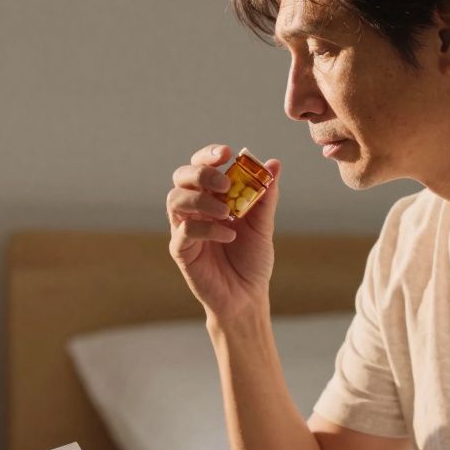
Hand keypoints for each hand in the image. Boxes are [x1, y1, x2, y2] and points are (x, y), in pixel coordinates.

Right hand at [166, 145, 281, 322]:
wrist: (247, 296)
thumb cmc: (252, 259)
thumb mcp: (263, 224)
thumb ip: (265, 195)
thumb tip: (274, 164)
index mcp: (211, 197)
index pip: (201, 166)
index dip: (208, 155)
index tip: (227, 153)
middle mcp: (194, 209)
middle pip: (182, 177)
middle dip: (201, 172)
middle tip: (224, 182)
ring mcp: (185, 228)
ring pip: (175, 200)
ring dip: (201, 200)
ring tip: (227, 212)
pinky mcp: (181, 250)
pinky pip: (184, 231)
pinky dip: (207, 229)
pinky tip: (228, 236)